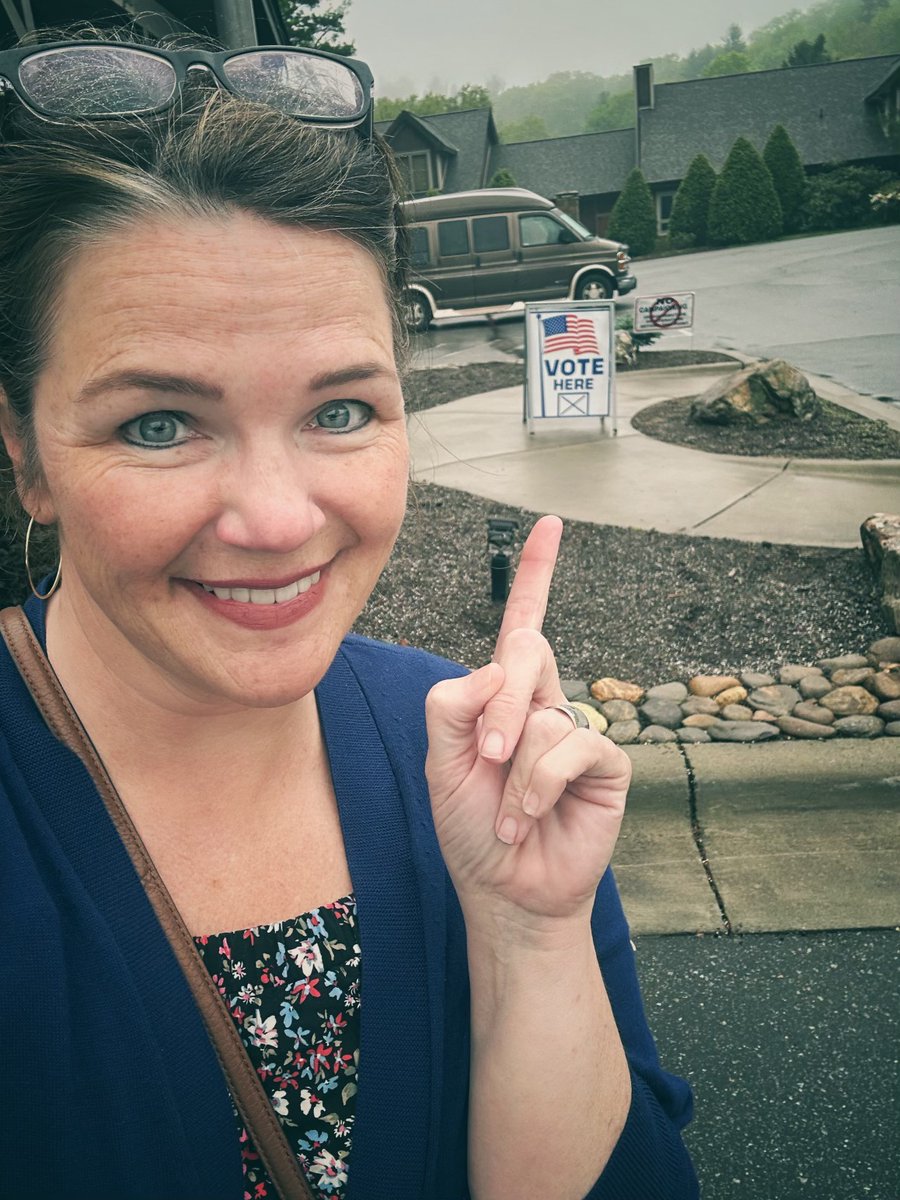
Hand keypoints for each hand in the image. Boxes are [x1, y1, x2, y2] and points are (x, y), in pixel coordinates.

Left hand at [425, 515, 630, 932]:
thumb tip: (496, 669)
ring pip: (543, 713)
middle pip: (526, 652)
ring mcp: (575, 731)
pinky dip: (539, 785)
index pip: (521, 622)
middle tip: (486, 759)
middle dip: (498, 708)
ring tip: (507, 813)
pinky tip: (530, 816)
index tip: (549, 524)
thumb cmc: (469, 825)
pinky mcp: (604, 764)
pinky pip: (571, 747)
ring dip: (513, 770)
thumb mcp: (440, 762)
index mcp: (502, 695)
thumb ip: (452, 706)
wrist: (503, 888)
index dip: (536, 573)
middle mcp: (542, 702)